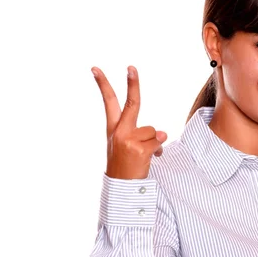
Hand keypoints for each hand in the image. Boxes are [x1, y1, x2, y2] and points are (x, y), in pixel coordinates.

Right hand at [92, 65, 166, 179]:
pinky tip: (149, 160)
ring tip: (143, 156)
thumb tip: (161, 133)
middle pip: (132, 103)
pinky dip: (159, 151)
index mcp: (113, 129)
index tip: (96, 68)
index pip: (108, 103)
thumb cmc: (126, 167)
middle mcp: (119, 132)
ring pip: (153, 131)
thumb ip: (142, 134)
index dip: (103, 85)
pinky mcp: (140, 150)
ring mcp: (128, 140)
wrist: (122, 189)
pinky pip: (159, 142)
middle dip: (133, 84)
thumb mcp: (127, 147)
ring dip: (154, 143)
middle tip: (131, 67)